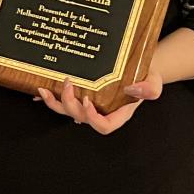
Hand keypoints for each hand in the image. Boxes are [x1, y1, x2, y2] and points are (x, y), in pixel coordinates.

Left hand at [35, 77, 162, 132]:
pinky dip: (50, 97)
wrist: (138, 67)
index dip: (92, 117)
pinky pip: (62, 100)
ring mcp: (88, 105)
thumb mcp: (155, 82)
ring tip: (43, 90)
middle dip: (70, 103)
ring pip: (67, 111)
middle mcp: (100, 112)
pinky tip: (38, 91)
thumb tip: (132, 89)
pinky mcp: (80, 95)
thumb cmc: (147, 77)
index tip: (88, 100)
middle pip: (80, 116)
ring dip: (54, 102)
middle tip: (68, 83)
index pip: (102, 126)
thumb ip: (150, 89)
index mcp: (117, 115)